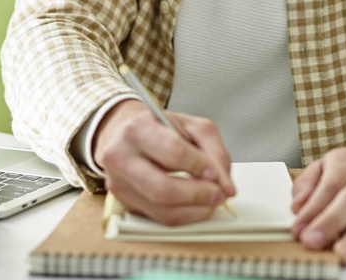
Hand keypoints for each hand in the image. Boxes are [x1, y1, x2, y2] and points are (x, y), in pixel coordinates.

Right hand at [92, 99, 235, 225]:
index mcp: (138, 129)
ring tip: (210, 199)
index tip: (216, 172)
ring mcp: (119, 184)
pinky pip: (160, 219)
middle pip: (163, 189)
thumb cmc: (160, 129)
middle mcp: (121, 157)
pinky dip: (185, 215)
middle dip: (199, 195)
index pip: (173, 153)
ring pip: (162, 211)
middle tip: (218, 193)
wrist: (126, 135)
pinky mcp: (125, 203)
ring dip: (195, 210)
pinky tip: (194, 204)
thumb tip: (225, 184)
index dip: (201, 166)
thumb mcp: (192, 126)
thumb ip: (215, 151)